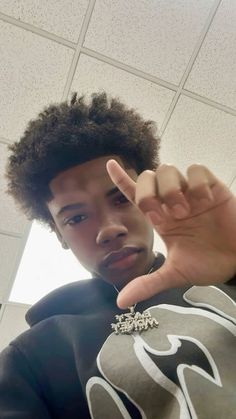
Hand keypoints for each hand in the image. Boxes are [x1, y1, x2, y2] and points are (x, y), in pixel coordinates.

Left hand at [106, 159, 235, 307]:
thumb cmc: (207, 264)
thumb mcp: (174, 274)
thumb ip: (148, 284)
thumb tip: (120, 302)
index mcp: (161, 217)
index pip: (135, 194)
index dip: (122, 179)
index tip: (110, 165)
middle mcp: (172, 201)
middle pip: (147, 177)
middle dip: (147, 192)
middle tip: (161, 215)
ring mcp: (191, 192)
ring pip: (168, 169)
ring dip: (171, 189)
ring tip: (185, 211)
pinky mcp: (212, 186)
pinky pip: (196, 170)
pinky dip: (196, 183)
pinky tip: (205, 201)